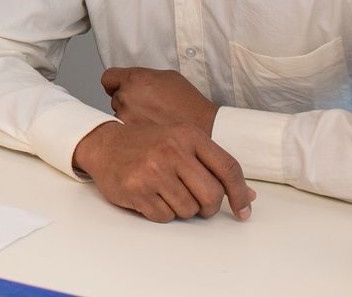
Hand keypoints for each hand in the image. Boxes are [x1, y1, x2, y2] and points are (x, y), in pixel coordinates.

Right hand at [73, 121, 255, 222]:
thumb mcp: (181, 143)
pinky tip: (151, 196)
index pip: (228, 167)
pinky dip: (161, 212)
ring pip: (188, 210)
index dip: (240, 193)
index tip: (243, 211)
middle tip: (198, 204)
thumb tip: (248, 197)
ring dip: (182, 209)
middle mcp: (171, 150)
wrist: (104, 144)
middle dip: (208, 207)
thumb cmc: (147, 144)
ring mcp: (152, 170)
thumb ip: (213, 166)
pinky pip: (164, 217)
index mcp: (187, 135)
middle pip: (211, 196)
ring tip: (166, 193)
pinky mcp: (136, 189)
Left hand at [103, 67, 217, 133]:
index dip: (114, 83)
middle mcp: (126, 97)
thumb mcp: (167, 77)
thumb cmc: (189, 103)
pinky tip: (151, 131)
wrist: (205, 128)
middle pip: (115, 98)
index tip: (118, 88)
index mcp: (134, 79)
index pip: (108, 78)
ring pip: (120, 116)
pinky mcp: (131, 135)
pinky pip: (126, 131)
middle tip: (148, 108)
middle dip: (128, 102)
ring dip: (131, 118)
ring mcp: (126, 117)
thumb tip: (130, 80)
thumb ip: (143, 76)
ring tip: (153, 121)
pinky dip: (134, 132)